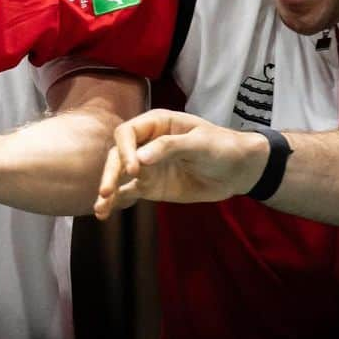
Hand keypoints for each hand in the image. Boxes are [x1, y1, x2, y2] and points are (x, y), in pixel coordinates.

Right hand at [93, 109, 268, 218]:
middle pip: (118, 155)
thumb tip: (139, 158)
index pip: (128, 133)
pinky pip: (128, 192)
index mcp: (155, 124)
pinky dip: (116, 202)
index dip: (125, 150)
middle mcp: (144, 144)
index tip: (134, 169)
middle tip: (106, 191)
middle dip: (110, 173)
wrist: (239, 170)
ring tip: (100, 206)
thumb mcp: (199, 143)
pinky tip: (102, 213)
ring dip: (108, 188)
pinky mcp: (150, 187)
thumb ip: (169, 147)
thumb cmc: (221, 146)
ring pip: (119, 175)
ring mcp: (146, 167)